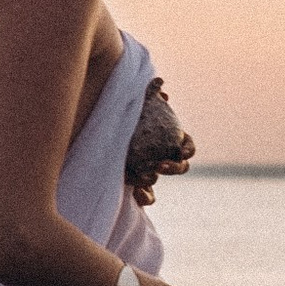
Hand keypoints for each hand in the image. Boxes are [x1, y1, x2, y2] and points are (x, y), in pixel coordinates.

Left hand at [125, 75, 195, 205]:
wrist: (97, 135)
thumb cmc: (122, 116)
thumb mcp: (135, 105)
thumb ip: (150, 95)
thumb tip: (163, 88)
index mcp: (168, 140)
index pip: (187, 147)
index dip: (187, 150)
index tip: (181, 151)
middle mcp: (162, 158)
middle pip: (179, 168)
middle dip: (173, 168)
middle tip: (160, 166)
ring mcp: (148, 172)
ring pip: (159, 182)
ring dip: (154, 181)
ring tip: (143, 178)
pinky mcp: (135, 185)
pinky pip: (146, 197)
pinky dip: (145, 197)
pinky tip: (138, 194)